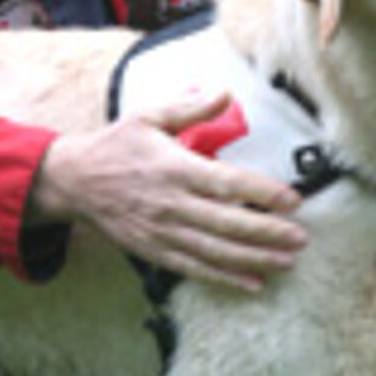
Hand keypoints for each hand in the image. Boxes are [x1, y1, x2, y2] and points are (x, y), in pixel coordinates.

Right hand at [28, 91, 306, 292]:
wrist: (74, 181)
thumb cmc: (116, 146)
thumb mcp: (149, 116)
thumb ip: (189, 108)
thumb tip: (225, 92)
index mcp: (173, 168)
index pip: (225, 183)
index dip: (261, 192)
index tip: (292, 199)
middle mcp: (170, 203)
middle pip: (226, 222)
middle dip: (267, 232)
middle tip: (301, 238)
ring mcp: (162, 231)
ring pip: (214, 250)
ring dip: (253, 259)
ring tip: (287, 262)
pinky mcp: (154, 251)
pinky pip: (194, 268)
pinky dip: (224, 278)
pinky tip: (253, 283)